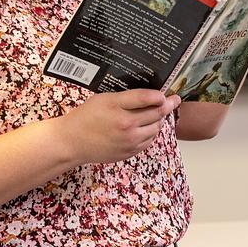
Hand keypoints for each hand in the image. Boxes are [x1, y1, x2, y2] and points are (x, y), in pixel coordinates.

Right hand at [58, 90, 180, 164]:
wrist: (73, 142)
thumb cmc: (86, 116)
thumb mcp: (104, 99)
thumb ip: (127, 97)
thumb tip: (151, 95)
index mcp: (117, 108)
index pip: (147, 98)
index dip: (160, 95)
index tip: (165, 93)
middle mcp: (126, 125)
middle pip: (156, 113)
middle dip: (167, 105)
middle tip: (174, 100)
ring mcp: (129, 141)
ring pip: (155, 128)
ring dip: (159, 120)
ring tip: (158, 113)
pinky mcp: (129, 152)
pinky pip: (148, 141)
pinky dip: (151, 132)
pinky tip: (147, 126)